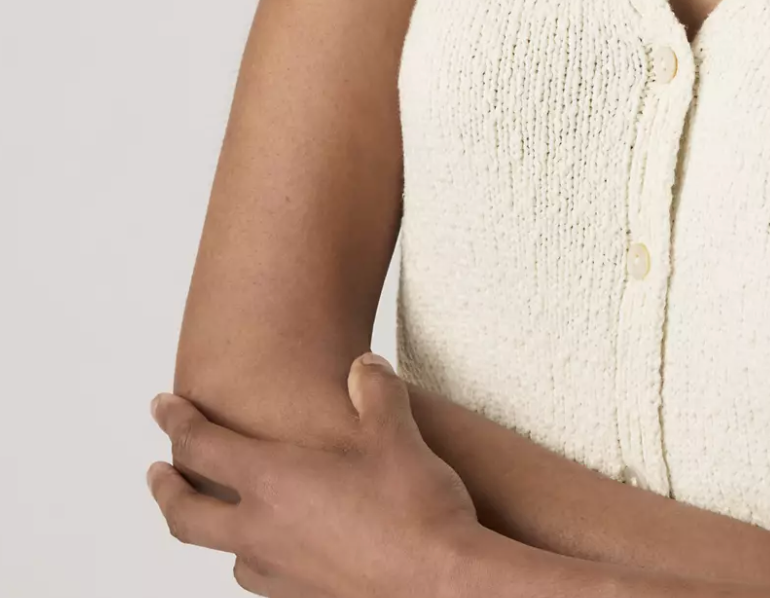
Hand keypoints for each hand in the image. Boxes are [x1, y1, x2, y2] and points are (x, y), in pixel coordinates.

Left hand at [146, 352, 486, 597]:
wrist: (439, 586)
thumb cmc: (415, 509)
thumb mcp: (397, 432)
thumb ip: (375, 392)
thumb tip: (363, 367)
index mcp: (274, 481)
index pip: (201, 446)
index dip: (175, 422)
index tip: (160, 406)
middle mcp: (261, 530)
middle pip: (185, 513)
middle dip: (164, 488)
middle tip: (155, 472)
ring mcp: (278, 573)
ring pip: (223, 552)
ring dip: (213, 529)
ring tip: (222, 513)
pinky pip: (261, 576)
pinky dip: (256, 556)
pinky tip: (281, 550)